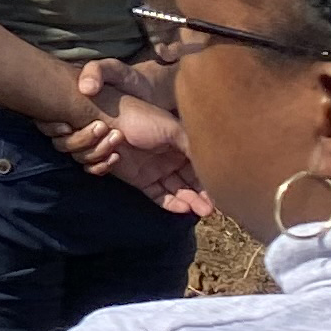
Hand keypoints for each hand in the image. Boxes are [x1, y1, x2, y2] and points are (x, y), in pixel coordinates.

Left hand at [70, 64, 207, 217]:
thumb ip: (193, 147)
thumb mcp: (174, 130)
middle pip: (190, 182)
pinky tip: (183, 208)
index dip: (210, 180)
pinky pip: (159, 195)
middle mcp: (171, 158)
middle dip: (202, 196)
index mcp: (182, 144)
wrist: (107, 120)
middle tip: (211, 209)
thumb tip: (215, 164)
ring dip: (189, 201)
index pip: (200, 167)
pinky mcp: (140, 179)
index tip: (222, 193)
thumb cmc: (142, 119)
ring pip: (177, 190)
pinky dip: (170, 202)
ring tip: (201, 211)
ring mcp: (156, 169)